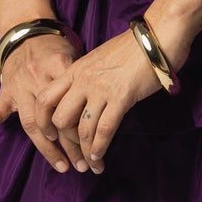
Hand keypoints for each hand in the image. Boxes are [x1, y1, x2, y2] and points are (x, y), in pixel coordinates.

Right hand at [0, 31, 83, 171]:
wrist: (28, 33)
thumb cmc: (55, 51)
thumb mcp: (75, 58)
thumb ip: (83, 83)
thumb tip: (100, 113)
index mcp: (58, 67)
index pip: (71, 103)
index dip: (82, 127)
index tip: (95, 146)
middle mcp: (38, 77)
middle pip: (54, 118)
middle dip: (69, 145)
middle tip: (83, 164)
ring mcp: (20, 86)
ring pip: (32, 121)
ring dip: (46, 147)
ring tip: (62, 166)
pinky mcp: (6, 91)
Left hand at [38, 24, 189, 173]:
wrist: (156, 36)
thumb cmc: (134, 47)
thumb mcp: (100, 58)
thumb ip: (89, 76)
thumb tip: (87, 96)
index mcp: (76, 69)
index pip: (46, 99)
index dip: (44, 121)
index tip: (52, 135)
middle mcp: (83, 80)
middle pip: (60, 118)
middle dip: (66, 141)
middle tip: (75, 152)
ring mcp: (101, 89)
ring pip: (82, 128)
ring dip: (85, 151)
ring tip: (91, 164)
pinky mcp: (121, 97)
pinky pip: (104, 129)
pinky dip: (100, 147)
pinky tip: (100, 156)